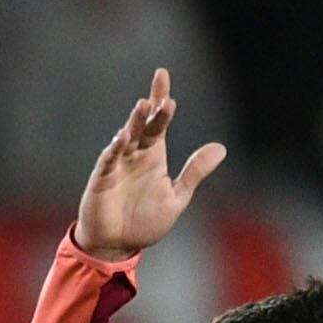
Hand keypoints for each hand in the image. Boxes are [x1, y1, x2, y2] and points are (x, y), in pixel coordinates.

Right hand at [71, 68, 226, 259]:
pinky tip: (123, 138)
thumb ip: (195, 172)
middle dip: (150, 110)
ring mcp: (117, 166)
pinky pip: (108, 161)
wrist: (117, 247)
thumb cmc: (144, 223)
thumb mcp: (177, 197)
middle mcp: (135, 156)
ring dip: (134, 123)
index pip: (158, 121)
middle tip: (159, 96)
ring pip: (126, 138)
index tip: (162, 75)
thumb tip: (221, 147)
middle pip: (143, 126)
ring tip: (142, 107)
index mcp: (153, 156)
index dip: (160, 98)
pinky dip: (114, 149)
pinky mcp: (101, 180)